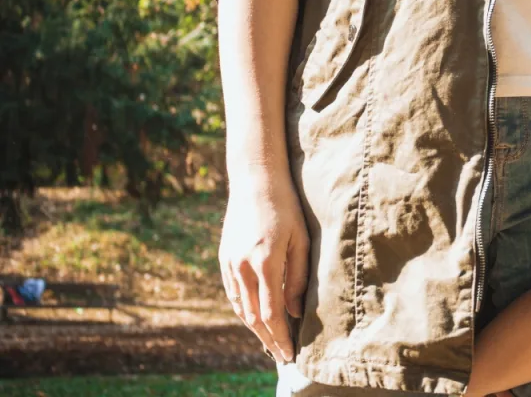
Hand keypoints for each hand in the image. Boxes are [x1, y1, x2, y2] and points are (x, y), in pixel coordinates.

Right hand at [219, 168, 309, 362]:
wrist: (254, 181)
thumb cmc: (287, 208)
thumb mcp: (301, 241)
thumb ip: (299, 279)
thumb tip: (294, 314)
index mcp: (265, 263)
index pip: (271, 314)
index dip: (280, 337)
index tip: (290, 354)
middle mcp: (243, 267)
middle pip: (254, 316)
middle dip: (268, 339)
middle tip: (281, 356)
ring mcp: (229, 263)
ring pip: (241, 307)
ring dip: (255, 328)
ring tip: (270, 342)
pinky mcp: (224, 258)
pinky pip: (233, 292)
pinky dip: (244, 310)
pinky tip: (254, 318)